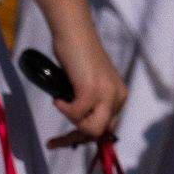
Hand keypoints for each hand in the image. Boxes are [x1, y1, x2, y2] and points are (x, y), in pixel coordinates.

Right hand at [46, 21, 125, 147]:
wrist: (74, 32)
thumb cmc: (76, 54)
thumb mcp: (88, 82)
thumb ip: (90, 101)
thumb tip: (80, 122)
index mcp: (119, 96)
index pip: (107, 128)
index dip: (85, 137)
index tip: (63, 141)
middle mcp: (117, 96)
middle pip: (99, 132)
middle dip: (75, 137)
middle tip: (54, 141)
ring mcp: (106, 93)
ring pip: (91, 128)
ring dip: (71, 121)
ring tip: (60, 104)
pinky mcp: (91, 89)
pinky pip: (76, 113)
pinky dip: (63, 108)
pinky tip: (57, 98)